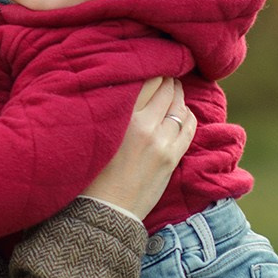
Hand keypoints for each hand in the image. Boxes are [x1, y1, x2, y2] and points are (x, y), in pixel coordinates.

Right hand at [84, 78, 196, 219]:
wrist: (103, 212)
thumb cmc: (89, 173)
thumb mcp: (95, 133)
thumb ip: (111, 110)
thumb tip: (122, 88)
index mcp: (120, 116)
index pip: (146, 79)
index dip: (152, 68)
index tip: (151, 64)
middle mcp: (144, 125)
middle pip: (166, 88)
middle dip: (167, 78)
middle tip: (165, 75)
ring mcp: (161, 142)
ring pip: (179, 105)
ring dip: (178, 95)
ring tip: (173, 91)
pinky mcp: (172, 158)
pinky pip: (189, 126)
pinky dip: (187, 115)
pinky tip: (181, 113)